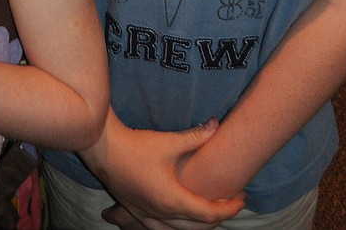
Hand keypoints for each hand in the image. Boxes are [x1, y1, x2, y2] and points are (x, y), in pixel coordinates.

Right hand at [90, 120, 244, 229]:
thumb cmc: (136, 146)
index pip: (209, 213)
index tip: (242, 197)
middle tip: (231, 202)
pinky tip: (179, 221)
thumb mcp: (169, 141)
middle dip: (218, 217)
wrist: (104, 150)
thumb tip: (217, 125)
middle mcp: (162, 214)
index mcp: (172, 200)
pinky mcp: (137, 213)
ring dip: (198, 225)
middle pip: (198, 227)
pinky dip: (176, 228)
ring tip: (209, 211)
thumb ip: (196, 136)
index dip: (229, 208)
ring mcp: (147, 217)